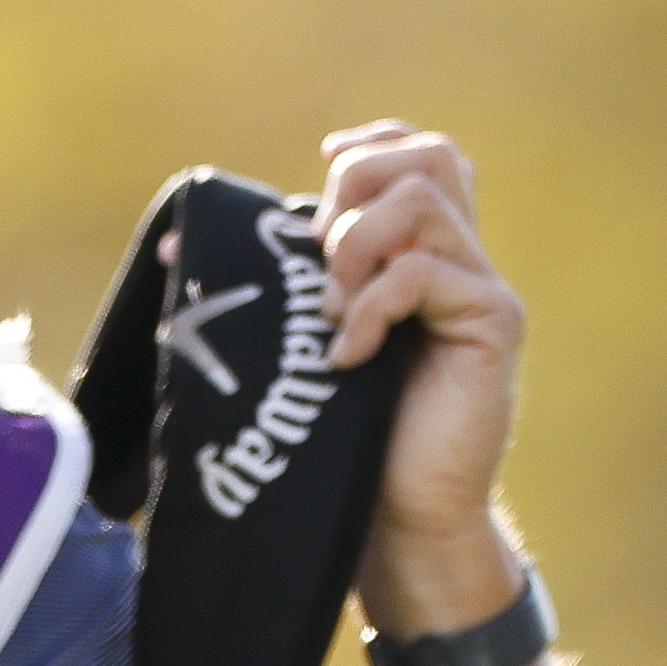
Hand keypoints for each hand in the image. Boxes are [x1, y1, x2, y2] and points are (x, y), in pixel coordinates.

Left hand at [311, 122, 532, 636]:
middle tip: (319, 260)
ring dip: (355, 246)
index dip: (373, 144)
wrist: (397, 520)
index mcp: (425, 252)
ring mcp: (482, 288)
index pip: (423, 153)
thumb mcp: (300, 343)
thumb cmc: (346, 439)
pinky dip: (371, 306)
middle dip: (351, 192)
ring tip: (330, 313)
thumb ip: (271, 287)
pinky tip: (347, 357)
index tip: (321, 169)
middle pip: (427, 157)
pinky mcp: (493, 323)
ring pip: (422, 202)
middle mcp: (462, 259)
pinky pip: (423, 272)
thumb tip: (173, 248)